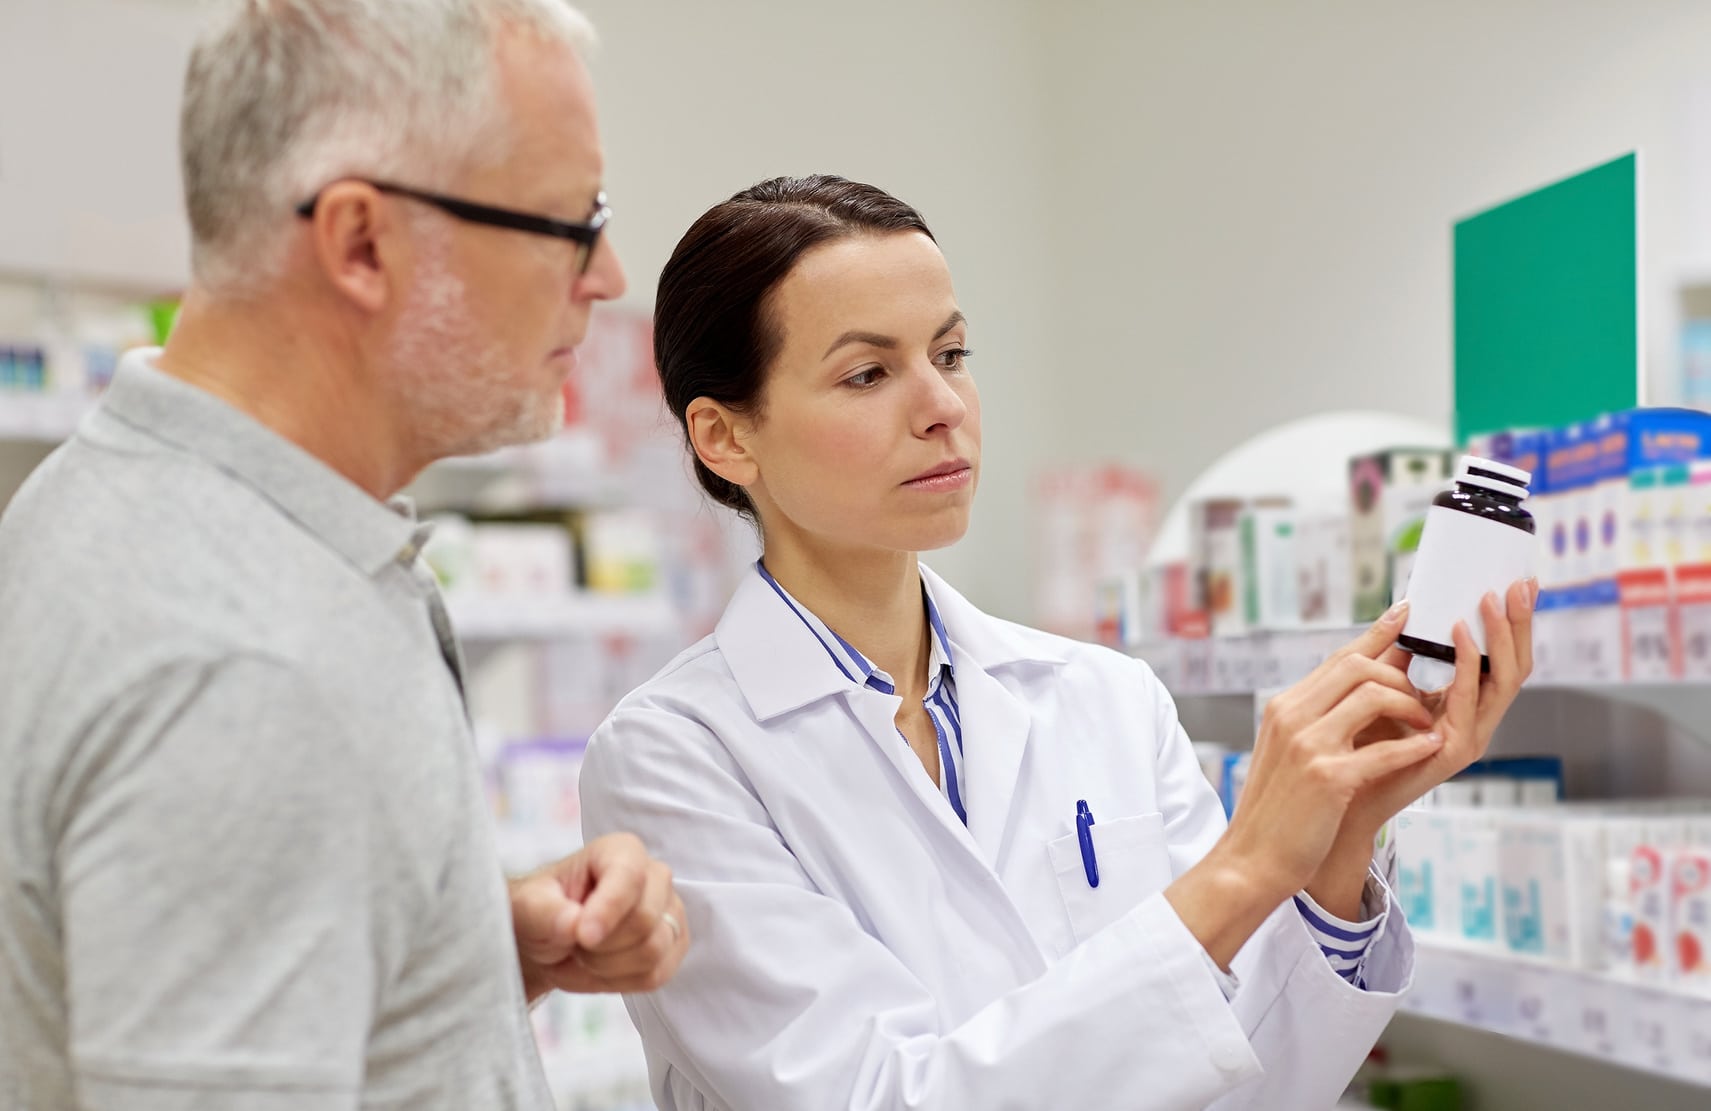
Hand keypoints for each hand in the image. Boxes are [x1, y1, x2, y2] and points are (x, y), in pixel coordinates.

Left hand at [509, 832, 688, 1001]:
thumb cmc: (542, 911)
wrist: (549, 940)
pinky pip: (655, 975)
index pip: (629, 876)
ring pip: (652, 952)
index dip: (608, 910)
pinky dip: (618, 982)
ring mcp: (670, 912)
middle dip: (600, 946)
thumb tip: (572, 925)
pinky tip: (596, 970)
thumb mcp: (527, 906)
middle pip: (644, 920)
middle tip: (570, 944)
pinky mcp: (674, 946)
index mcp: (621, 851)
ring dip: (605, 967)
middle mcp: (655, 876)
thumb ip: (544, 911)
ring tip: (579, 957)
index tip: (582, 937)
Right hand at [1219, 601, 1443, 904]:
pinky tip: (1429, 748)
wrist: (1251, 858)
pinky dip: (1413, 746)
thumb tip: (1362, 692)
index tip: (1406, 612)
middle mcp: (1292, 716)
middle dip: (1401, 674)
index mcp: (1285, 707)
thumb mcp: (1291, 753)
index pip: (1338, 658)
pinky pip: (1384, 749)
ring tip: (1428, 727)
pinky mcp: (1328, 778)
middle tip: (1424, 697)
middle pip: (1358, 665)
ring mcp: (1308, 745)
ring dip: (1412, 708)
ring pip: (1374, 695)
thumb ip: (1319, 720)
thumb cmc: (1278, 810)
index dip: (1376, 633)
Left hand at [1304, 579, 1534, 914]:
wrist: (1337, 799)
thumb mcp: (1383, 687)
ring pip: (1503, 680)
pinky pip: (1470, 701)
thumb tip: (1406, 606)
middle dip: (1520, 622)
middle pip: (1514, 666)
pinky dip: (1470, 664)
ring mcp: (1469, 737)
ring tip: (1492, 598)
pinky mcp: (1452, 752)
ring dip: (1500, 636)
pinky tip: (1461, 635)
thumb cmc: (1357, 743)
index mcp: (1465, 705)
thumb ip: (1401, 656)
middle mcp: (1476, 720)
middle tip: (1522, 582)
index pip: (1502, 658)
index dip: (1514, 622)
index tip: (1518, 579)